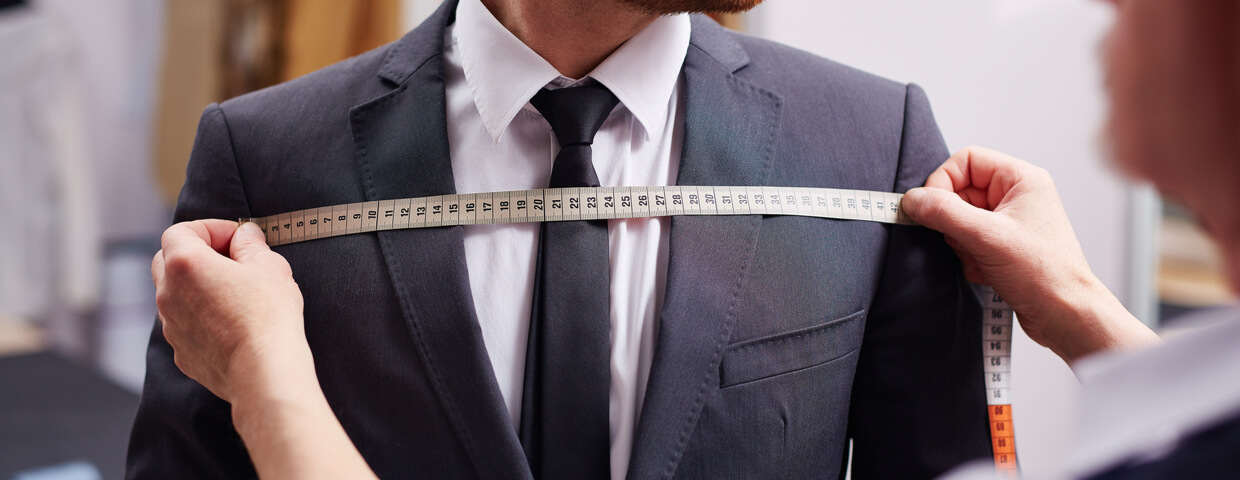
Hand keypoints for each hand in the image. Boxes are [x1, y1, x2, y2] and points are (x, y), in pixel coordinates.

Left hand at [152, 220, 376, 478]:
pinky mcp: (181, 353)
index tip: (237, 238)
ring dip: (197, 287)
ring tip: (234, 294)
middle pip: (167, 260)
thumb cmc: (268, 316)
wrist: (264, 371)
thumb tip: (245, 236)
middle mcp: (168, 294)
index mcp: (185, 264)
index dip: (210, 229)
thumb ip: (251, 245)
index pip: (181, 231)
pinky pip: (184, 325)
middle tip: (231, 260)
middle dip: (196, 254)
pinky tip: (231, 324)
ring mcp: (171, 326)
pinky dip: (201, 318)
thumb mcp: (270, 266)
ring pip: (173, 295)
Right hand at [902, 146, 1159, 363]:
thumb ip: (944, 212)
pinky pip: (968, 240)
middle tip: (964, 241)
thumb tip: (912, 199)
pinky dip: (969, 258)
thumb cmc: (1044, 273)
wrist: (1066, 316)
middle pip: (959, 191)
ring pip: (960, 219)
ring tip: (981, 260)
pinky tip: (986, 272)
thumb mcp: (986, 237)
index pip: (966, 160)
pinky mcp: (1004, 245)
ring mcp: (1009, 221)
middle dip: (953, 221)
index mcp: (1021, 179)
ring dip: (960, 243)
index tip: (931, 208)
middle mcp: (1016, 195)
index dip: (942, 181)